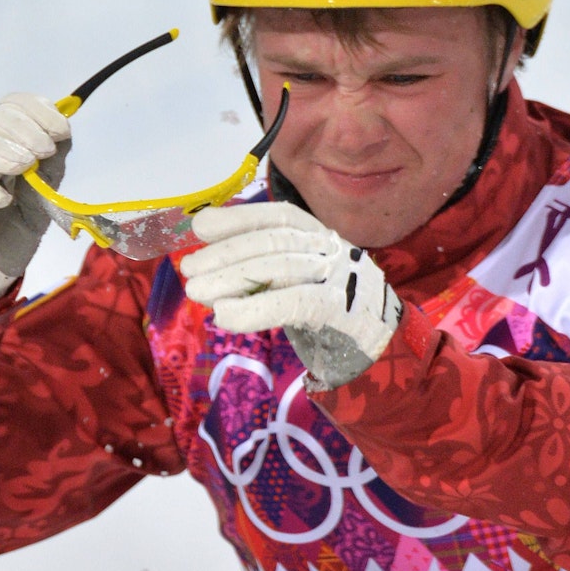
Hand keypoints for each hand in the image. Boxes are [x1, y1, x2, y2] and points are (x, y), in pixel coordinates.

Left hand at [181, 202, 401, 390]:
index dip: (238, 218)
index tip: (200, 226)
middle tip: (189, 269)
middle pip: (274, 241)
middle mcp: (333, 250)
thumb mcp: (298, 282)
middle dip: (226, 253)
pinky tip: (225, 317)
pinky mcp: (342, 311)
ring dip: (231, 279)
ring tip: (197, 292)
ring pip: (279, 269)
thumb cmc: (329, 315)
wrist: (380, 354)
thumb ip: (264, 269)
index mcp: (321, 237)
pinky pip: (292, 304)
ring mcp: (341, 278)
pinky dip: (254, 310)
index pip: (278, 217)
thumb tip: (207, 265)